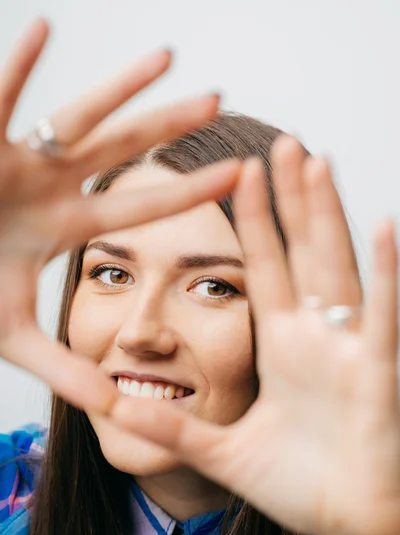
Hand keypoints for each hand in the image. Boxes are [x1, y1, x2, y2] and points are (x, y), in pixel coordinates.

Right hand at [0, 19, 240, 413]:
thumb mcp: (12, 335)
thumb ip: (63, 370)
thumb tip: (114, 409)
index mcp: (64, 226)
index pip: (139, 210)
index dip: (187, 196)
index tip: (238, 176)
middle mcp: (50, 187)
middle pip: (121, 154)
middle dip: (167, 128)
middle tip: (221, 102)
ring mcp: (14, 160)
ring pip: (73, 116)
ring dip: (118, 89)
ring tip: (169, 56)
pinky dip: (15, 67)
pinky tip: (43, 28)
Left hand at [111, 136, 399, 534]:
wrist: (352, 522)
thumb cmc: (302, 485)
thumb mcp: (224, 452)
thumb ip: (173, 430)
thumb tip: (114, 409)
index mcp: (282, 347)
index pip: (264, 269)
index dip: (254, 222)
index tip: (239, 174)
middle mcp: (315, 337)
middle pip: (300, 252)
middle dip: (290, 198)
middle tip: (281, 143)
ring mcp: (347, 349)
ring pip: (337, 267)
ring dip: (326, 215)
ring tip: (316, 163)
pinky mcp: (376, 374)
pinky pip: (381, 317)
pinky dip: (386, 275)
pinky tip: (381, 228)